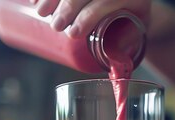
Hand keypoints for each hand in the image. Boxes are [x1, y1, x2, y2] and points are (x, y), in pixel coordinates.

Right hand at [32, 0, 150, 38]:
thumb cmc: (129, 22)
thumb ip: (125, 43)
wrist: (129, 3)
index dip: (89, 16)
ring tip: (40, 11)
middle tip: (56, 26)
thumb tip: (112, 57)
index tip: (73, 34)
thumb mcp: (134, 32)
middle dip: (68, 6)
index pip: (107, 1)